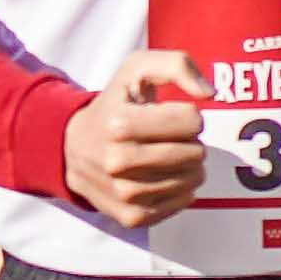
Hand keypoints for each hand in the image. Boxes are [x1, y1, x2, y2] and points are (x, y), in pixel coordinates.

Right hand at [61, 53, 212, 228]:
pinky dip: (182, 189)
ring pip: (192, 179)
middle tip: (171, 137)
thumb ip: (176, 64)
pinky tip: (167, 176)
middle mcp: (118, 161)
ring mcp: (124, 193)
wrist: (72, 148)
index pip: (192, 120)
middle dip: (191, 141)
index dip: (189, 115)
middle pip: (195, 152)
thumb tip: (208, 93)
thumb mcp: (136, 69)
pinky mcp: (131, 215)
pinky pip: (182, 202)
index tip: (171, 115)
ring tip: (170, 155)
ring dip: (189, 165)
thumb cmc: (114, 105)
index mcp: (119, 123)